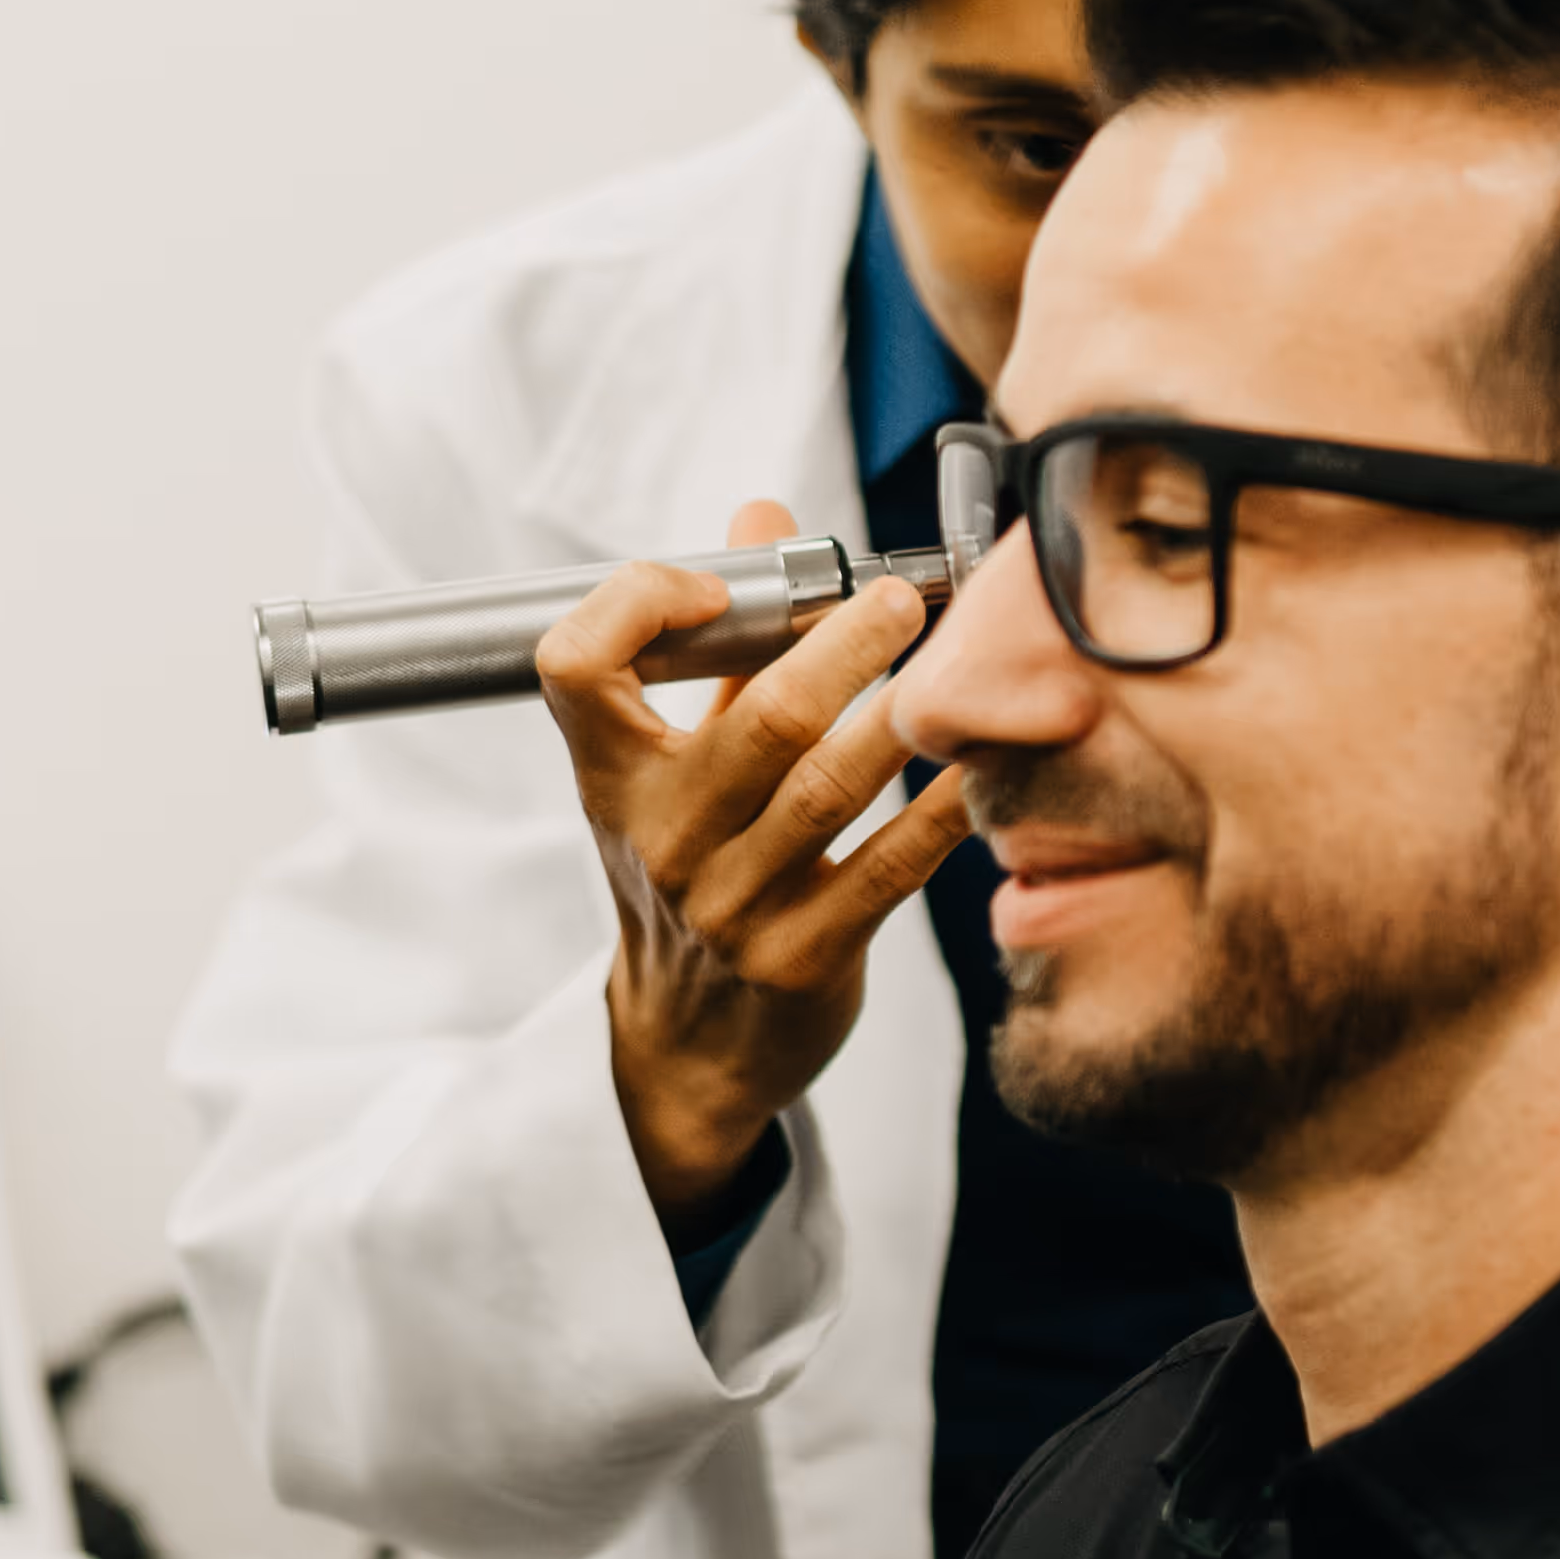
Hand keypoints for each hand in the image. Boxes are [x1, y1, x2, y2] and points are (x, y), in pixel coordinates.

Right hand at [545, 498, 978, 1226]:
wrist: (690, 1042)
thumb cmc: (689, 872)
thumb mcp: (675, 768)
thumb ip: (722, 650)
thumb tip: (764, 517)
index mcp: (616, 778)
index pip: (576, 666)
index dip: (640, 603)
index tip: (723, 584)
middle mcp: (665, 840)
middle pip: (762, 721)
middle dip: (845, 646)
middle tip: (901, 599)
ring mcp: (733, 907)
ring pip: (833, 787)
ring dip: (904, 714)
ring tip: (955, 659)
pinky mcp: (805, 957)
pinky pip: (891, 865)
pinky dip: (945, 806)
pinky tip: (984, 760)